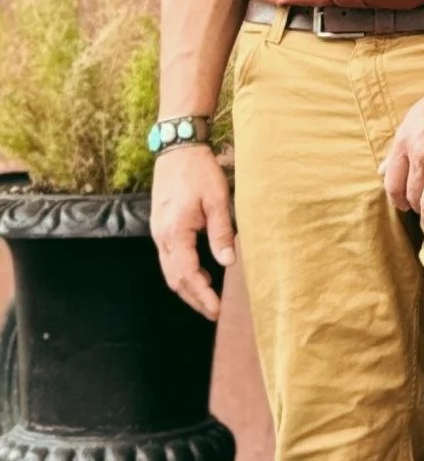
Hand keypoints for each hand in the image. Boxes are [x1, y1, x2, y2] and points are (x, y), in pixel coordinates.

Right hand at [150, 146, 236, 320]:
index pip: (188, 275)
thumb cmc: (199, 171)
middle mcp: (162, 236)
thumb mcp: (218, 199)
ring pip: (170, 270)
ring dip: (188, 286)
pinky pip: (170, 258)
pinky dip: (183, 271)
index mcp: (176, 232)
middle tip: (213, 312)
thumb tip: (228, 262)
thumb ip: (221, 232)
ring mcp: (158, 232)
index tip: (217, 310)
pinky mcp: (161, 226)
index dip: (202, 295)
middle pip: (175, 279)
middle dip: (194, 298)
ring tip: (209, 298)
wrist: (177, 147)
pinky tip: (201, 271)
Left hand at [380, 65, 423, 228]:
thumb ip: (400, 145)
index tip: (404, 206)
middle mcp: (421, 152)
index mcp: (406, 138)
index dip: (397, 199)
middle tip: (423, 213)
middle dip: (416, 208)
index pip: (392, 182)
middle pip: (412, 194)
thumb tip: (382, 169)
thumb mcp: (417, 115)